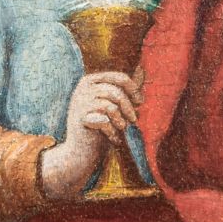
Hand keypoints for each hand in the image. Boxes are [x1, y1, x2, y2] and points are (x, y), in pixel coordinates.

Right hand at [41, 69, 140, 200]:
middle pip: (117, 91)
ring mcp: (80, 102)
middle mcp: (83, 88)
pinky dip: (113, 131)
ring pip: (111, 106)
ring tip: (121, 129)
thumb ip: (126, 89)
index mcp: (91, 81)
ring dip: (121, 120)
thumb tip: (142, 69)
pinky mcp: (80, 117)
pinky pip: (105, 121)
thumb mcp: (114, 105)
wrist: (80, 152)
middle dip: (129, 107)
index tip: (140, 103)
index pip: (119, 77)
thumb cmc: (100, 128)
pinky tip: (112, 138)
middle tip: (134, 120)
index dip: (134, 90)